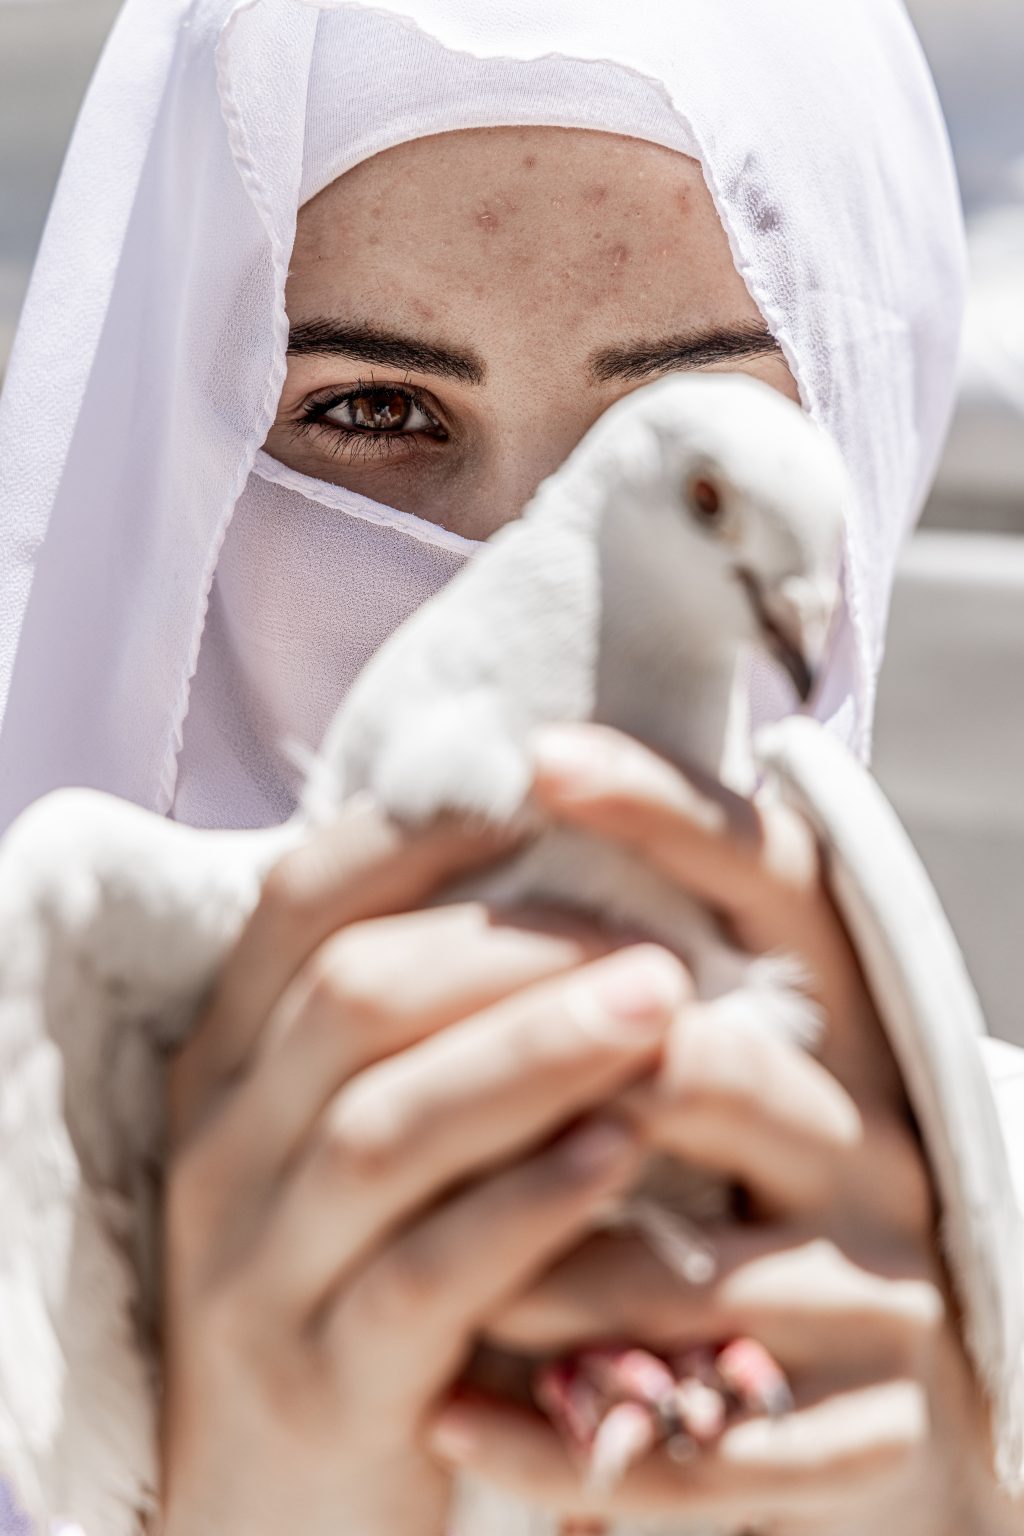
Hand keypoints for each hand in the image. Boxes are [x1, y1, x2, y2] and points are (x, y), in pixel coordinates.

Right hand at [159, 797, 688, 1535]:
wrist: (269, 1512)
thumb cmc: (345, 1284)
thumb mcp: (344, 1145)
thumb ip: (407, 1031)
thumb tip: (534, 881)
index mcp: (227, 1066)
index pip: (302, 905)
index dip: (419, 836)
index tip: (538, 794)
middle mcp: (222, 1151)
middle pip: (356, 998)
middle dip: (512, 947)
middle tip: (652, 935)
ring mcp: (258, 1270)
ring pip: (390, 1123)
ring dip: (535, 1052)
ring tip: (660, 1005)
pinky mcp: (323, 1382)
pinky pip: (430, 1270)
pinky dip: (532, 1200)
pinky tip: (624, 1150)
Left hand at [425, 724, 1003, 1534]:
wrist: (878, 1402)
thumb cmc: (754, 1203)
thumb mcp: (724, 1072)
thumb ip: (637, 980)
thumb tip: (502, 812)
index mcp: (849, 1026)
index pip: (780, 882)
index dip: (667, 810)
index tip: (539, 755)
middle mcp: (878, 1137)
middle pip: (711, 1067)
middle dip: (554, 1078)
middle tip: (418, 1091)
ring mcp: (886, 1286)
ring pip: (683, 1272)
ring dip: (532, 1269)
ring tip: (406, 1261)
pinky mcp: (875, 1431)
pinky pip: (704, 1450)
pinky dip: (563, 1439)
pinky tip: (452, 1417)